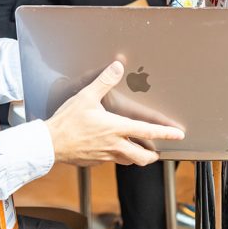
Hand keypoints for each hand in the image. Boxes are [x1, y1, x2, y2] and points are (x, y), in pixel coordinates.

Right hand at [45, 61, 184, 166]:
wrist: (49, 144)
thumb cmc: (67, 121)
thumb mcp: (87, 96)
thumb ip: (105, 81)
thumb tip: (118, 66)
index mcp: (116, 128)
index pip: (147, 131)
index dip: (165, 133)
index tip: (178, 134)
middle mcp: (114, 145)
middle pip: (142, 157)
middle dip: (153, 155)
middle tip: (159, 151)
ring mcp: (105, 156)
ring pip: (129, 161)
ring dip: (137, 158)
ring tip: (141, 152)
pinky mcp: (95, 162)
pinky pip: (112, 161)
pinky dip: (118, 157)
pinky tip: (114, 150)